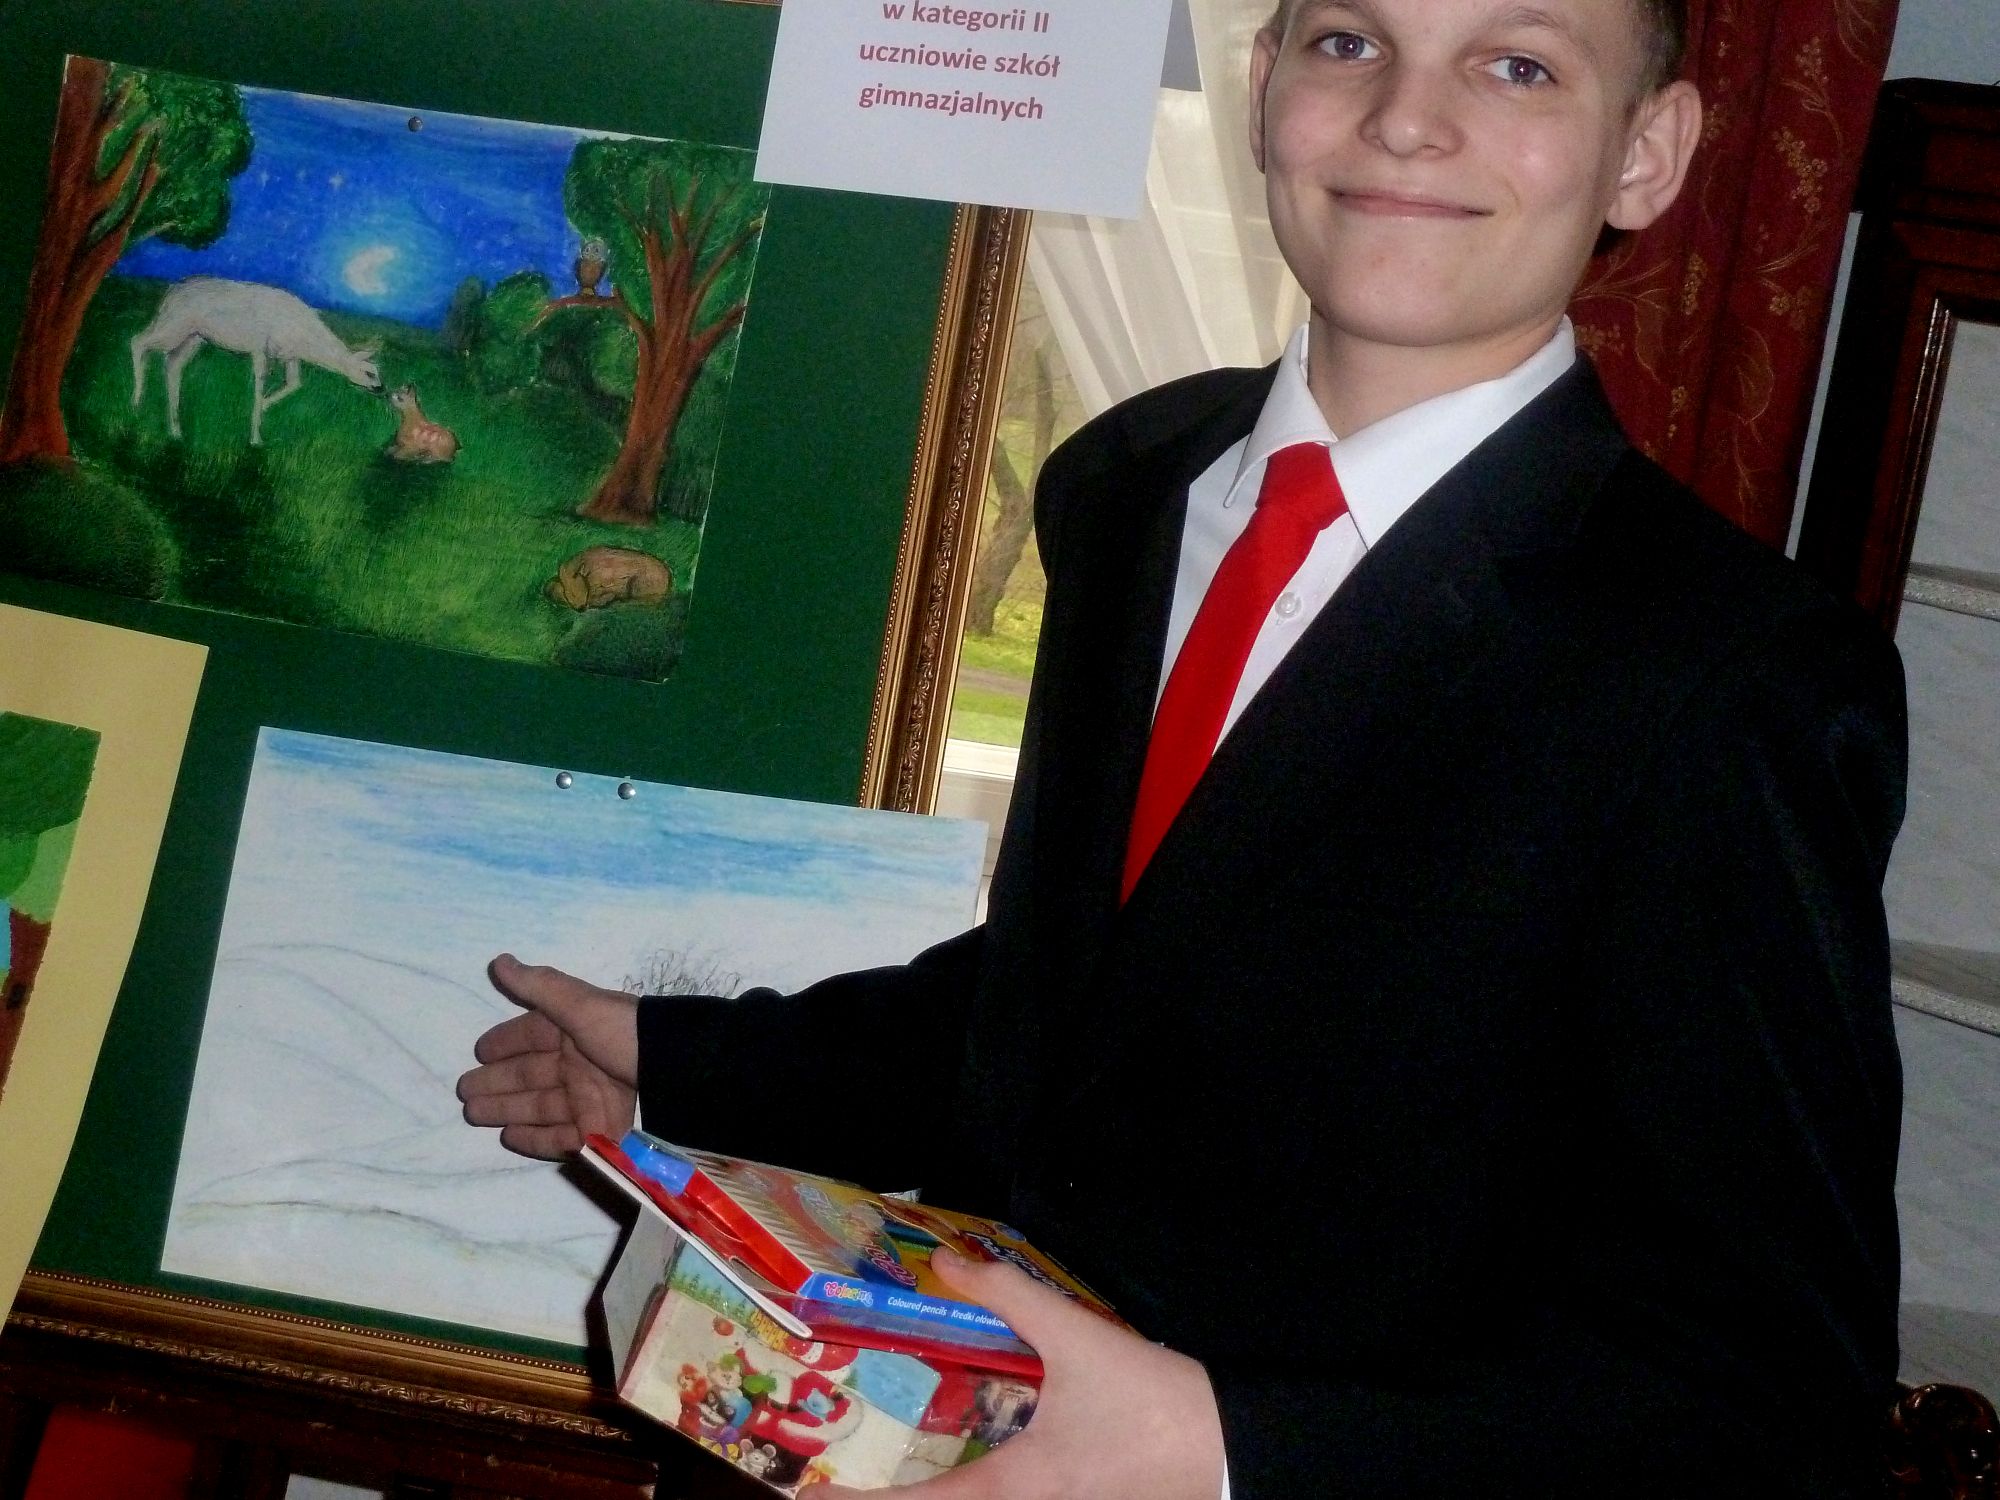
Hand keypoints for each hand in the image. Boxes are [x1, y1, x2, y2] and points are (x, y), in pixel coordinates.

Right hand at [455, 954, 638, 1157]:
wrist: (674, 1071)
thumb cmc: (623, 1033)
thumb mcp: (579, 1005)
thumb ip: (538, 987)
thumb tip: (498, 961)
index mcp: (576, 1031)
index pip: (532, 1036)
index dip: (505, 1042)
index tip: (480, 1052)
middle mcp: (580, 1065)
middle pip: (529, 1075)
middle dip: (497, 1083)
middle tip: (464, 1092)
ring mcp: (589, 1100)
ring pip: (538, 1106)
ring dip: (506, 1109)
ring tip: (474, 1113)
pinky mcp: (598, 1132)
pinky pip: (559, 1138)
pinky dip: (534, 1138)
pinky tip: (508, 1137)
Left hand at [823, 1250, 1224, 1499]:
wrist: (1235, 1450)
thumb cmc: (1150, 1402)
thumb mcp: (1077, 1340)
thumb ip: (1009, 1297)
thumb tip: (951, 1263)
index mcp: (1014, 1490)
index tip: (807, 1497)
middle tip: (842, 1490)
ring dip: (944, 1498)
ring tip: (902, 1482)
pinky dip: (982, 1497)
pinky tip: (975, 1481)